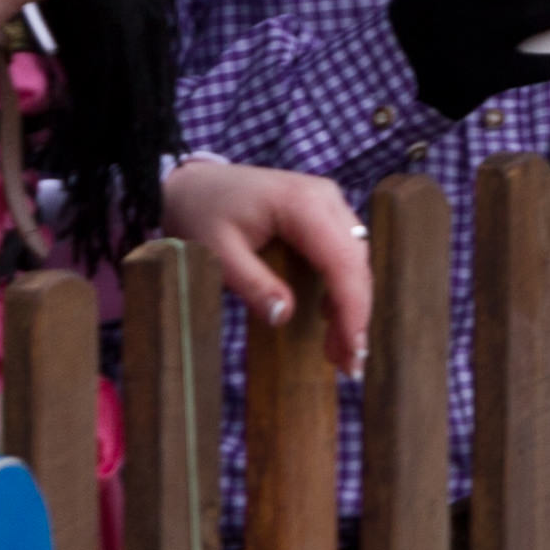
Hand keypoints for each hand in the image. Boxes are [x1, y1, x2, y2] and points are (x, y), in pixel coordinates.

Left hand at [160, 161, 371, 353]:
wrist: (193, 185)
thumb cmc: (202, 213)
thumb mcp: (217, 252)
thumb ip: (252, 284)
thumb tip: (285, 317)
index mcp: (302, 203)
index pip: (342, 260)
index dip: (352, 309)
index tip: (353, 351)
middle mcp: (325, 198)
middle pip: (356, 263)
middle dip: (355, 315)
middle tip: (349, 365)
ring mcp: (327, 203)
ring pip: (355, 260)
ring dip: (351, 305)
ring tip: (339, 351)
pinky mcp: (322, 215)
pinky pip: (343, 254)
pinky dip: (341, 289)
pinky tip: (329, 320)